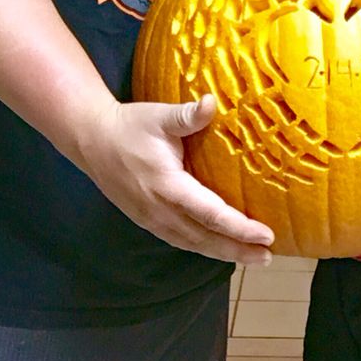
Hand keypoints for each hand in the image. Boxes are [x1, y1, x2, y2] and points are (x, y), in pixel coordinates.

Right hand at [79, 94, 273, 264]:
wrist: (92, 140)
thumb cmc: (130, 126)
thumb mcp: (160, 116)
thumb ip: (187, 115)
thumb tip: (211, 102)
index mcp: (168, 186)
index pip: (210, 214)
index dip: (239, 228)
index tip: (266, 235)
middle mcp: (160, 210)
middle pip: (205, 238)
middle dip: (239, 249)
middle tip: (268, 255)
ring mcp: (152, 219)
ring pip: (193, 244)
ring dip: (224, 253)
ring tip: (254, 258)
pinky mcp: (148, 220)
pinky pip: (181, 241)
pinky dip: (205, 248)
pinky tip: (221, 249)